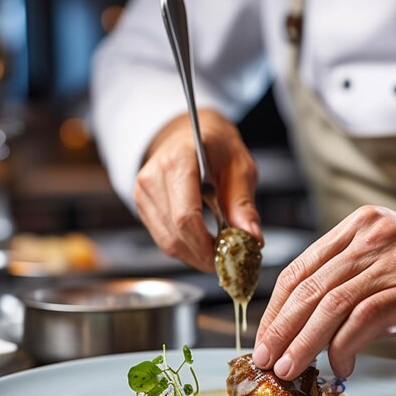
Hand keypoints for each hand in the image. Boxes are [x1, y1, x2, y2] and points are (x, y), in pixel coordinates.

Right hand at [134, 109, 261, 271]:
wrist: (188, 134)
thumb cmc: (216, 146)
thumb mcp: (240, 167)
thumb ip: (243, 204)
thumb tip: (252, 238)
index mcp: (177, 161)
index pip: (186, 217)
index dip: (206, 245)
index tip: (227, 258)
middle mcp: (152, 178)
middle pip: (176, 235)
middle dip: (204, 255)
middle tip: (229, 261)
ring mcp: (142, 194)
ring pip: (168, 243)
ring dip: (196, 255)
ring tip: (219, 251)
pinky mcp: (143, 207)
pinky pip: (164, 239)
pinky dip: (186, 248)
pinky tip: (204, 244)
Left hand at [253, 206, 395, 379]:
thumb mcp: (379, 257)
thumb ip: (344, 281)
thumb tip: (304, 329)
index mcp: (355, 227)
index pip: (300, 269)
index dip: (276, 307)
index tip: (264, 335)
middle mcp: (369, 237)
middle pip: (309, 287)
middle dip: (281, 328)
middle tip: (267, 358)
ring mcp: (390, 260)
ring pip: (331, 305)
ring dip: (304, 342)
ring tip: (290, 369)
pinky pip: (363, 319)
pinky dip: (344, 347)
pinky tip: (340, 366)